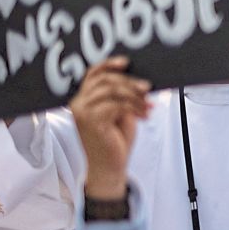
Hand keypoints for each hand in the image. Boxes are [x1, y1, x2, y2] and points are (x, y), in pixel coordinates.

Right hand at [69, 57, 150, 199]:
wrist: (109, 166)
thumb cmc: (115, 140)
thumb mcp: (120, 113)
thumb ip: (122, 97)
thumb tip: (139, 82)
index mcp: (83, 99)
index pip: (92, 74)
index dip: (108, 64)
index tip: (126, 63)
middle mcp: (79, 103)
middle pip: (104, 80)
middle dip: (129, 82)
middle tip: (147, 88)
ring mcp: (83, 113)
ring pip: (111, 91)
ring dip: (135, 96)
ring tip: (149, 105)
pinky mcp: (92, 122)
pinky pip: (117, 105)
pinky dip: (135, 107)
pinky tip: (145, 114)